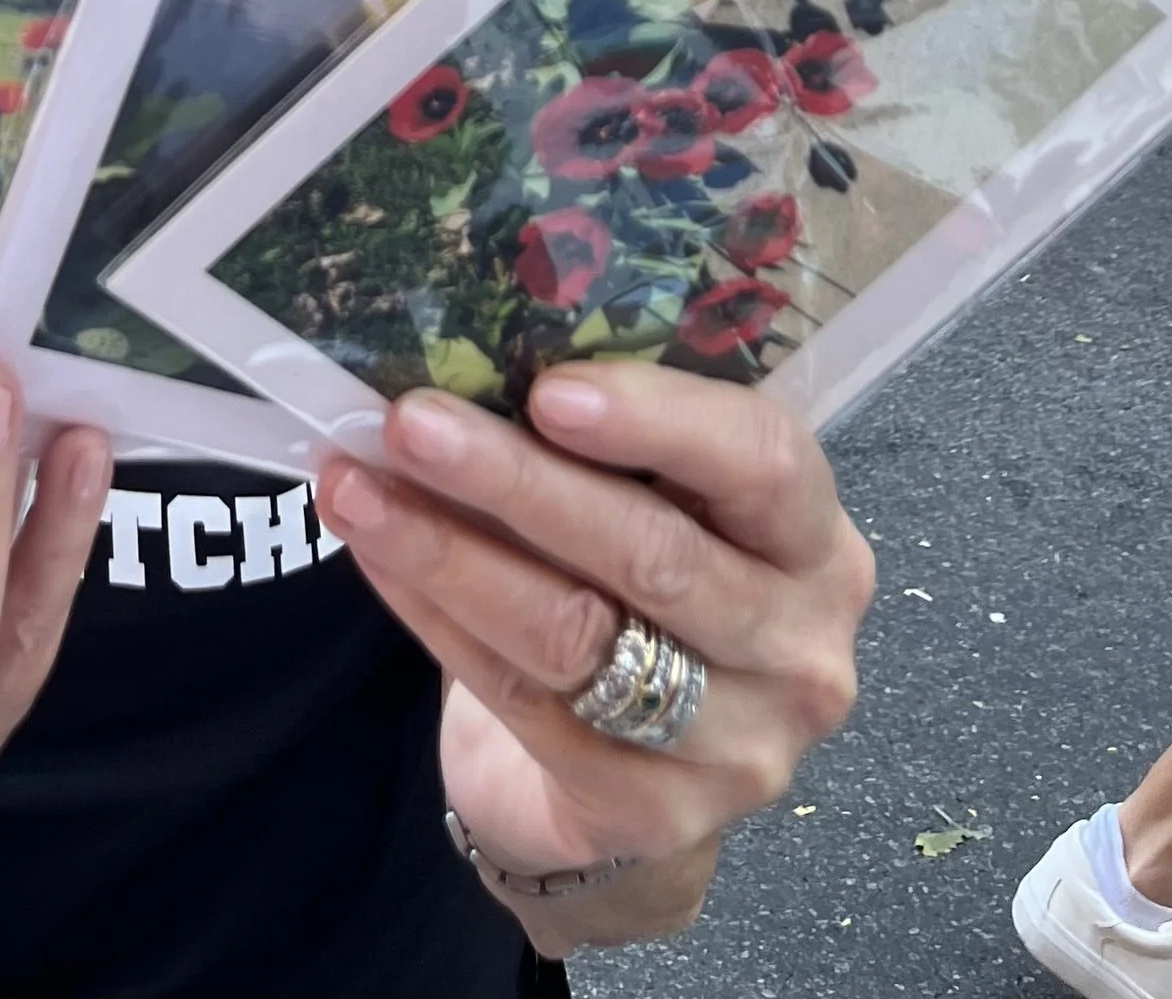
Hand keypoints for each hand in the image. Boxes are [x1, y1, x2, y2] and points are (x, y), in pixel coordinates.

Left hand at [318, 361, 871, 953]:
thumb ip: (602, 441)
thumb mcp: (657, 503)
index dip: (659, 420)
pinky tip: (380, 562)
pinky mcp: (656, 815)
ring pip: (576, 635)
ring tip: (356, 488)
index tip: (547, 389)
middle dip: (516, 482)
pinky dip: (437, 621)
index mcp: (815, 539)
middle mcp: (801, 648)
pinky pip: (525, 704)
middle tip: (409, 423)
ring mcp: (740, 746)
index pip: (763, 462)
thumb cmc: (637, 589)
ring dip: (449, 552)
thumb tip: (470, 355)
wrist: (628, 773)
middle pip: (654, 555)